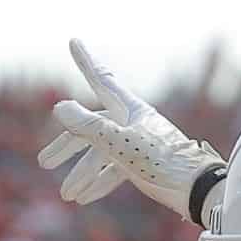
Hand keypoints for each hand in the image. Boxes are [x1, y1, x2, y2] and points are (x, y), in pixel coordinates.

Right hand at [37, 40, 225, 223]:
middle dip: (67, 147)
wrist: (197, 189)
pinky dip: (99, 183)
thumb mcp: (119, 143)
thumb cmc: (161, 161)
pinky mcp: (144, 164)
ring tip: (66, 195)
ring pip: (101, 154)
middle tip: (44, 162)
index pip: (101, 79)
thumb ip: (88, 126)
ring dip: (81, 174)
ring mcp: (138, 143)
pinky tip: (85, 199)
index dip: (85, 61)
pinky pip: (115, 170)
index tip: (74, 41)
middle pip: (91, 128)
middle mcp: (132, 121)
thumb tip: (59, 108)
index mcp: (129, 108)